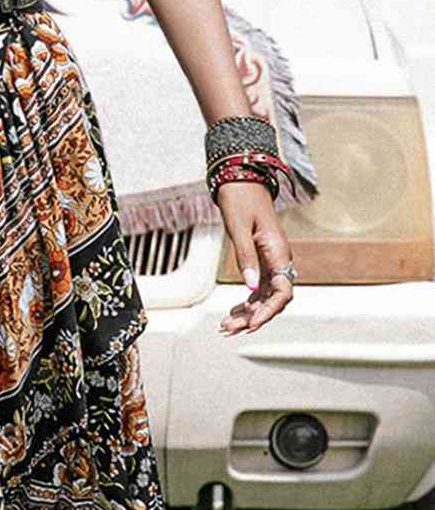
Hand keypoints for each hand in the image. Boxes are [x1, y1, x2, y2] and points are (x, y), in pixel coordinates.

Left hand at [217, 179, 295, 335]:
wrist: (241, 180)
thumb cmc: (240, 200)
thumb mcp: (239, 228)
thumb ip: (245, 257)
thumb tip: (249, 287)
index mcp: (279, 251)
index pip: (283, 291)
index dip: (269, 311)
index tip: (252, 324)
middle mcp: (279, 259)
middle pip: (273, 299)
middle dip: (253, 317)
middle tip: (228, 329)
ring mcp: (272, 261)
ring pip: (265, 297)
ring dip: (248, 313)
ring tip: (226, 326)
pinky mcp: (262, 261)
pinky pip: (259, 289)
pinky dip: (247, 302)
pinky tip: (232, 312)